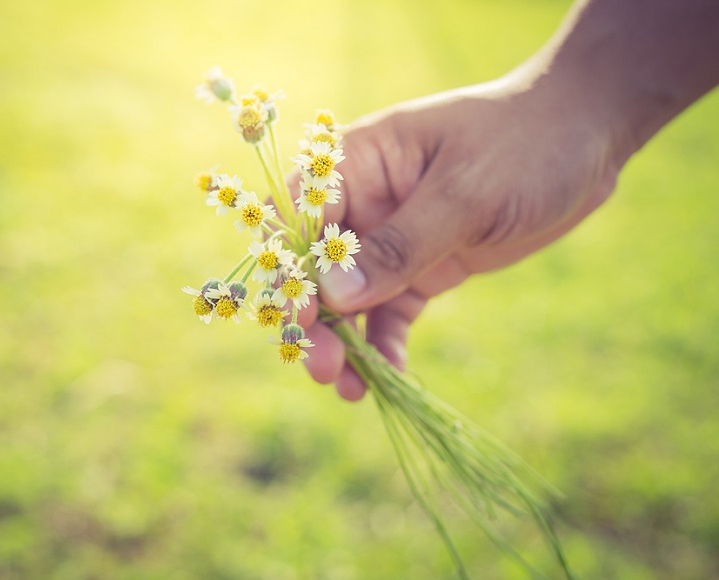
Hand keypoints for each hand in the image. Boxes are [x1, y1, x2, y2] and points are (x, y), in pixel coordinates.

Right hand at [298, 77, 622, 399]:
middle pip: (316, 267)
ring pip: (349, 300)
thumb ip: (399, 245)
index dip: (290, 268)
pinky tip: (391, 380)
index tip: (302, 318)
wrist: (587, 139)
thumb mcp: (465, 194)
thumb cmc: (525, 143)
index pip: (299, 216)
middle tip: (322, 368)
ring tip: (350, 390)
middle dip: (314, 319)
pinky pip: (391, 314)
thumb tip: (333, 294)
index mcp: (359, 163)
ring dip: (343, 344)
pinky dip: (385, 347)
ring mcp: (393, 240)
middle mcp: (365, 203)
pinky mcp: (424, 269)